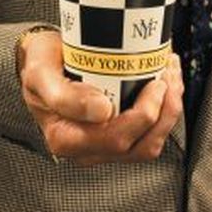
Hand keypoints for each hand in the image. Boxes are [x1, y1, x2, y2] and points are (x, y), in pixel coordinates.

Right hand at [17, 29, 183, 165]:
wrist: (41, 61)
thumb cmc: (40, 64)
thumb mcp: (41, 73)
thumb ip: (63, 95)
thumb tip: (102, 111)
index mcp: (65, 139)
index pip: (116, 138)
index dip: (145, 113)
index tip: (156, 81)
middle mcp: (86, 150)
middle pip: (141, 145)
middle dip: (165, 110)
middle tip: (169, 73)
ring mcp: (104, 146)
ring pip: (150, 144)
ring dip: (169, 112)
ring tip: (171, 76)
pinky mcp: (118, 136)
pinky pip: (150, 135)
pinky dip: (164, 111)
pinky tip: (166, 84)